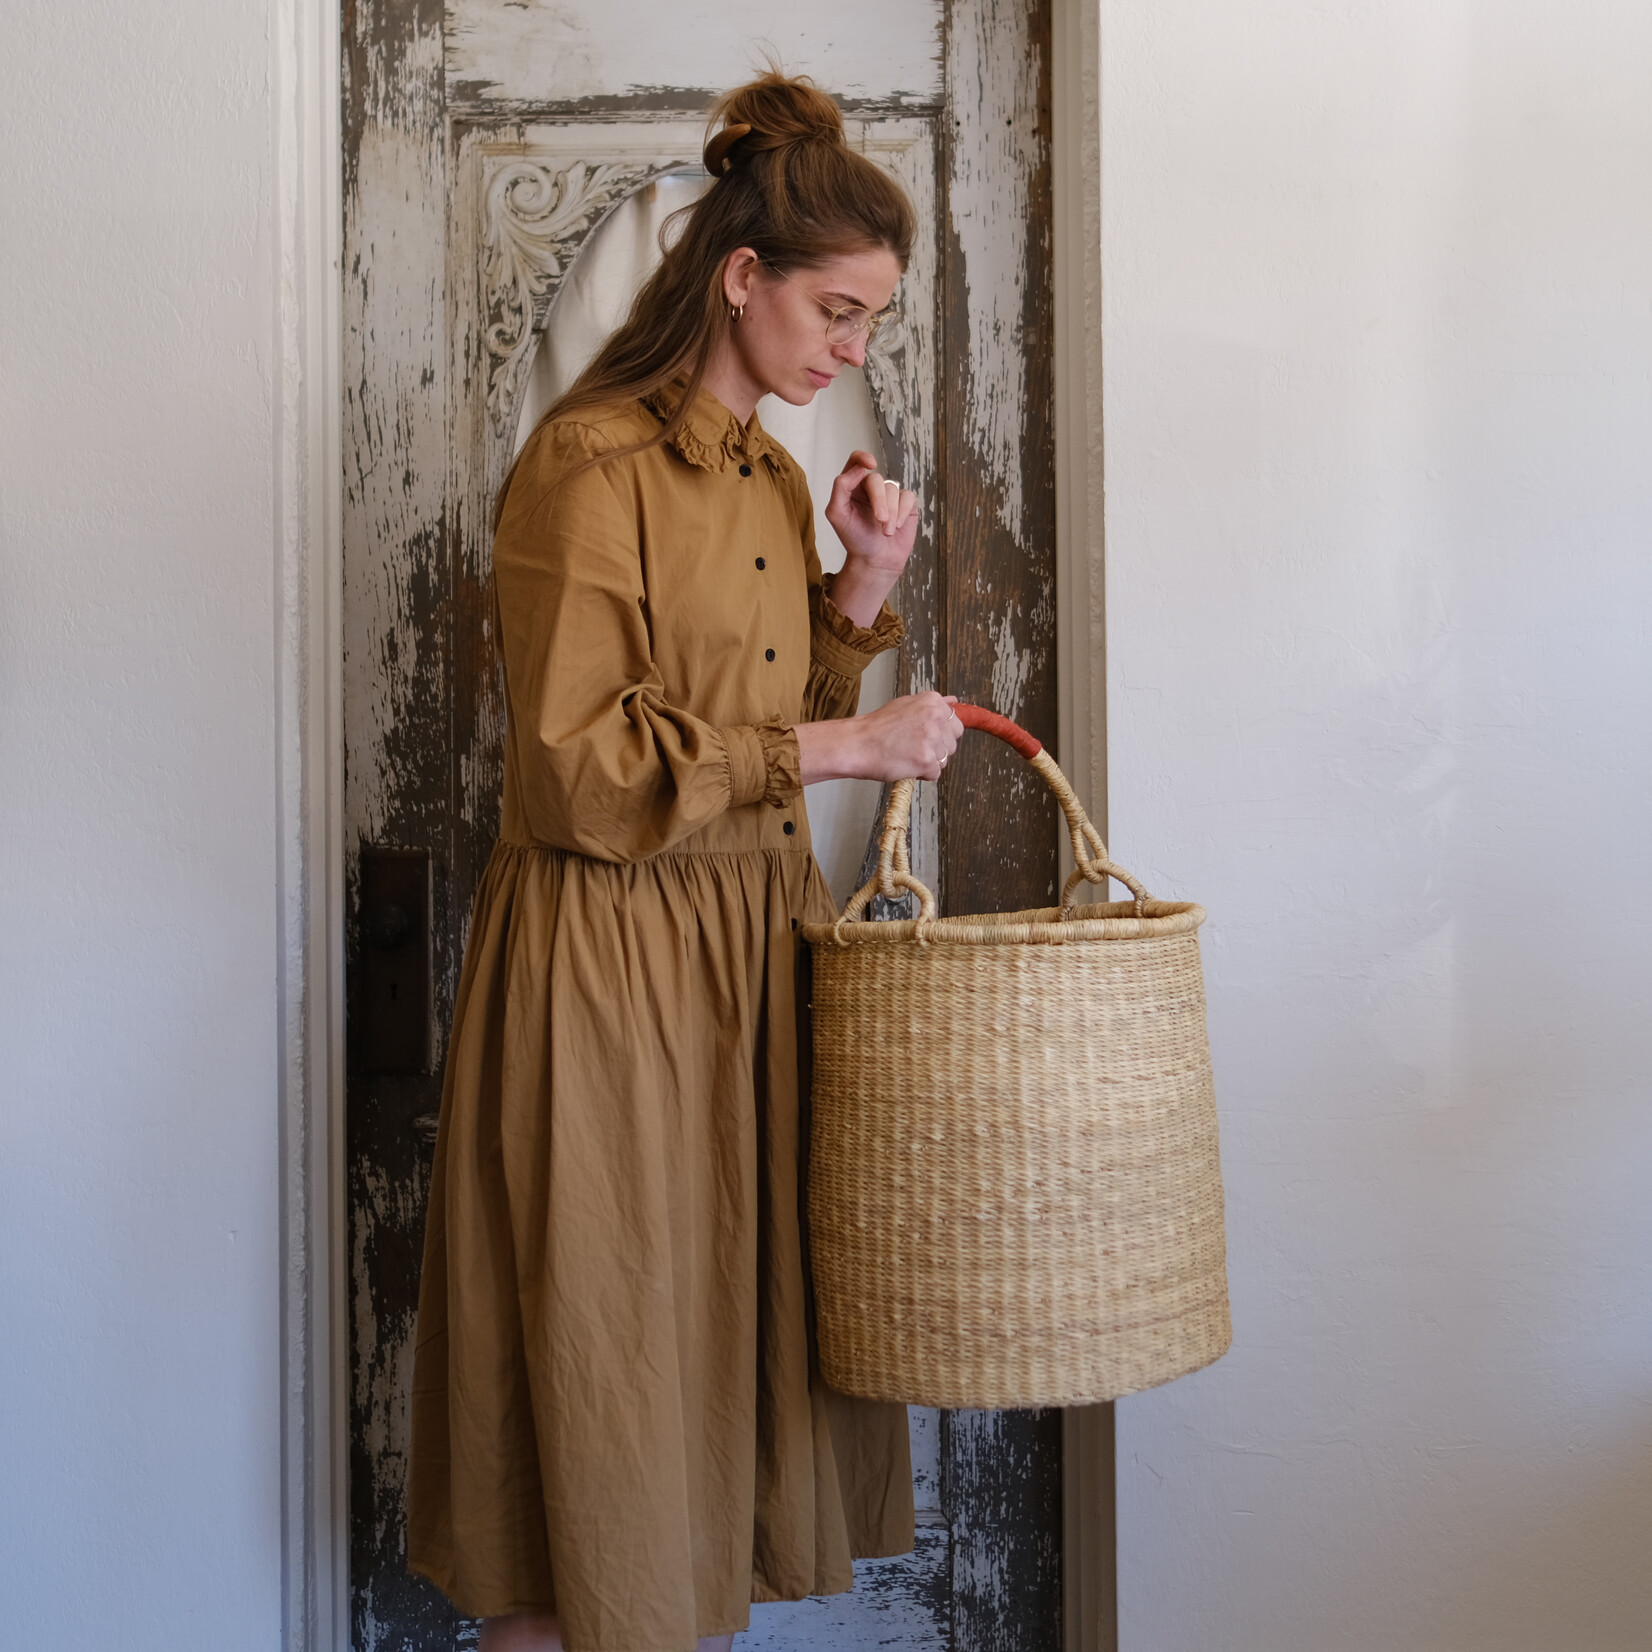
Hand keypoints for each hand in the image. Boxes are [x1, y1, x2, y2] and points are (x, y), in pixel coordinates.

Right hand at [794, 693, 963, 784]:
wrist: (856, 743)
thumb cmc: (876, 727)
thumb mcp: (905, 705)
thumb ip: (932, 705)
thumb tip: (954, 701)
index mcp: (932, 701)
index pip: (955, 723)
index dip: (941, 734)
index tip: (926, 737)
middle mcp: (935, 717)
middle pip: (953, 743)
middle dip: (937, 750)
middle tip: (912, 746)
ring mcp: (932, 739)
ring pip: (945, 760)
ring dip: (928, 762)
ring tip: (906, 754)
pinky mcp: (926, 760)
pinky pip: (935, 773)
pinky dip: (921, 774)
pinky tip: (905, 764)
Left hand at [825, 451, 919, 573]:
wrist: (875, 561)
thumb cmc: (854, 538)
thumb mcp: (837, 514)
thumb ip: (840, 487)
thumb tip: (858, 469)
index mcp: (852, 486)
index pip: (856, 461)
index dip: (863, 457)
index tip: (871, 464)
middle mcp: (871, 487)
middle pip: (877, 480)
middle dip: (879, 500)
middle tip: (880, 520)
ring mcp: (889, 494)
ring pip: (893, 489)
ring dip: (891, 513)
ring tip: (886, 532)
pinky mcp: (906, 503)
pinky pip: (908, 497)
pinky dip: (903, 512)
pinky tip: (897, 526)